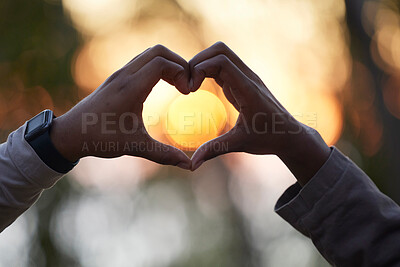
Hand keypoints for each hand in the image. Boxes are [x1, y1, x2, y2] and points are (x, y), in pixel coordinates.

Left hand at [50, 45, 191, 169]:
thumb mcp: (135, 147)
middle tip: (186, 85)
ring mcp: (120, 74)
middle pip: (158, 51)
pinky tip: (162, 86)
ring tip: (177, 85)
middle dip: (179, 63)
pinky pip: (142, 61)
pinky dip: (157, 66)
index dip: (181, 72)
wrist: (70, 133)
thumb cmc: (100, 138)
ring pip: (150, 53)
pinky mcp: (117, 77)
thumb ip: (163, 154)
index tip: (187, 92)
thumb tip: (189, 166)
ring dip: (168, 64)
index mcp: (130, 87)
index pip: (162, 62)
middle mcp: (125, 75)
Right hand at [189, 42, 330, 184]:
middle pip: (220, 50)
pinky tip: (199, 86)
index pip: (221, 61)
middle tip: (186, 83)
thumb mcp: (240, 144)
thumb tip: (192, 163)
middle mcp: (248, 78)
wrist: (289, 134)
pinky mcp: (243, 81)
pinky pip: (223, 66)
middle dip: (198, 60)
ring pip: (221, 54)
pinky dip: (208, 70)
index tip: (189, 89)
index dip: (200, 68)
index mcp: (248, 89)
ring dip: (202, 63)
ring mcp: (246, 77)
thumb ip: (215, 149)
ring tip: (190, 84)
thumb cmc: (268, 138)